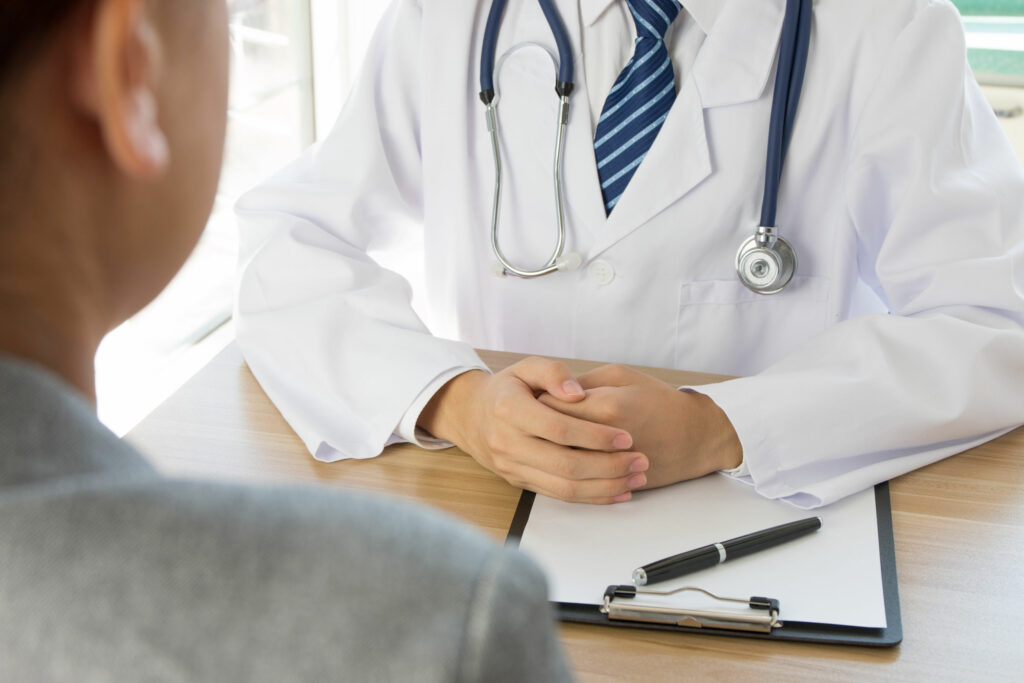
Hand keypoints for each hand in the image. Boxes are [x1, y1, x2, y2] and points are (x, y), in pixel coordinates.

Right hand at [417, 357, 649, 503]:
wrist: (471, 416)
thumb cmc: (507, 388)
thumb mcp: (525, 367)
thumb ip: (552, 372)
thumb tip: (577, 392)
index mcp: (509, 410)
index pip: (558, 429)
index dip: (594, 435)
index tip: (626, 436)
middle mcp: (507, 443)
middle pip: (564, 464)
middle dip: (608, 466)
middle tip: (641, 460)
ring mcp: (513, 468)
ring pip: (564, 488)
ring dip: (605, 486)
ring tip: (636, 478)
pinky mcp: (521, 483)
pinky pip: (559, 496)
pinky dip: (592, 497)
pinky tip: (618, 492)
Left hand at [537, 365, 741, 489]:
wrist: (695, 437)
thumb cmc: (658, 400)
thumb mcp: (620, 376)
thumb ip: (582, 382)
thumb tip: (549, 393)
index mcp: (606, 406)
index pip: (550, 405)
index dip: (538, 401)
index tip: (536, 396)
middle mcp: (605, 439)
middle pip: (551, 438)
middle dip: (538, 429)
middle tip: (536, 420)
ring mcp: (610, 466)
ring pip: (560, 465)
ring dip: (548, 453)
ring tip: (546, 440)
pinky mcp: (612, 484)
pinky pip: (577, 483)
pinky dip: (564, 473)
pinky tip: (563, 460)